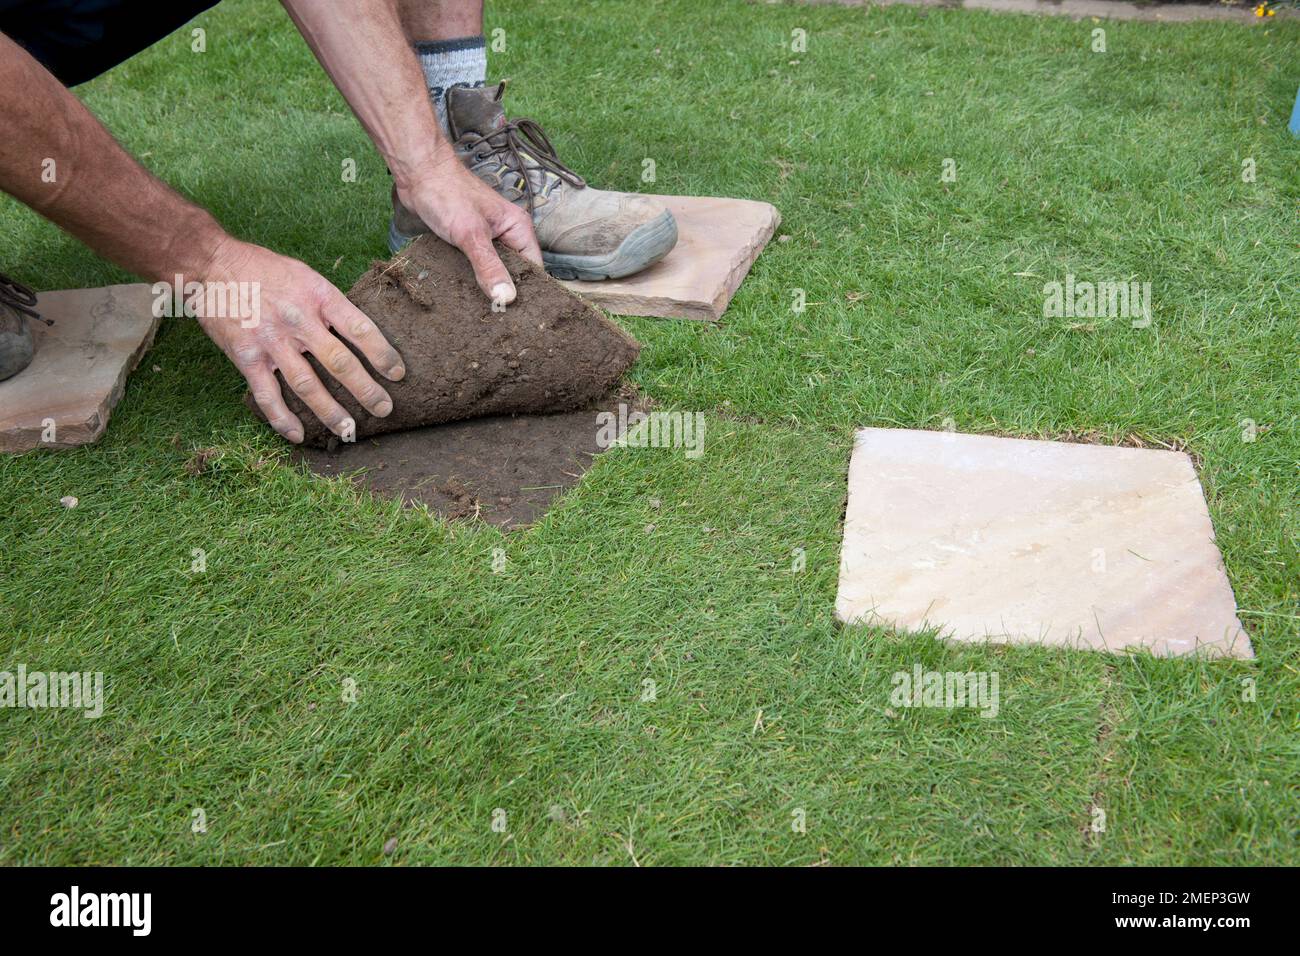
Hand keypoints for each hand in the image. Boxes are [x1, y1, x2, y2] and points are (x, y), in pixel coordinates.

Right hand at [194, 237, 405, 442]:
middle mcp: (298, 320)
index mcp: (318, 296)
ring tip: (350, 431)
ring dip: (331, 412)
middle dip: (366, 390)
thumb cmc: (263, 269)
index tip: (398, 373)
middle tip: (384, 409)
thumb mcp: (304, 274)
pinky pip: (267, 394)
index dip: (382, 354)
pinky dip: (282, 419)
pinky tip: (298, 436)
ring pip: (307, 385)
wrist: (211, 265)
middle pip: (339, 362)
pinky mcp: (246, 357)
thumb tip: (356, 333)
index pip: (360, 329)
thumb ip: (327, 304)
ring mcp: (271, 341)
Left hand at [396, 155, 541, 304]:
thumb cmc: (447, 193)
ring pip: (494, 269)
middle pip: (515, 271)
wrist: (417, 172)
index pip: (534, 268)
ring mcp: (488, 237)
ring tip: (482, 310)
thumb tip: (506, 297)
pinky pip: (477, 264)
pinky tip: (465, 292)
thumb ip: (488, 266)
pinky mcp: (469, 240)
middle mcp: (507, 234)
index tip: (519, 315)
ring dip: (487, 285)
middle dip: (506, 291)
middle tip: (498, 318)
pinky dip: (472, 276)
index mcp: (518, 228)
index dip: (529, 291)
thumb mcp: (470, 235)